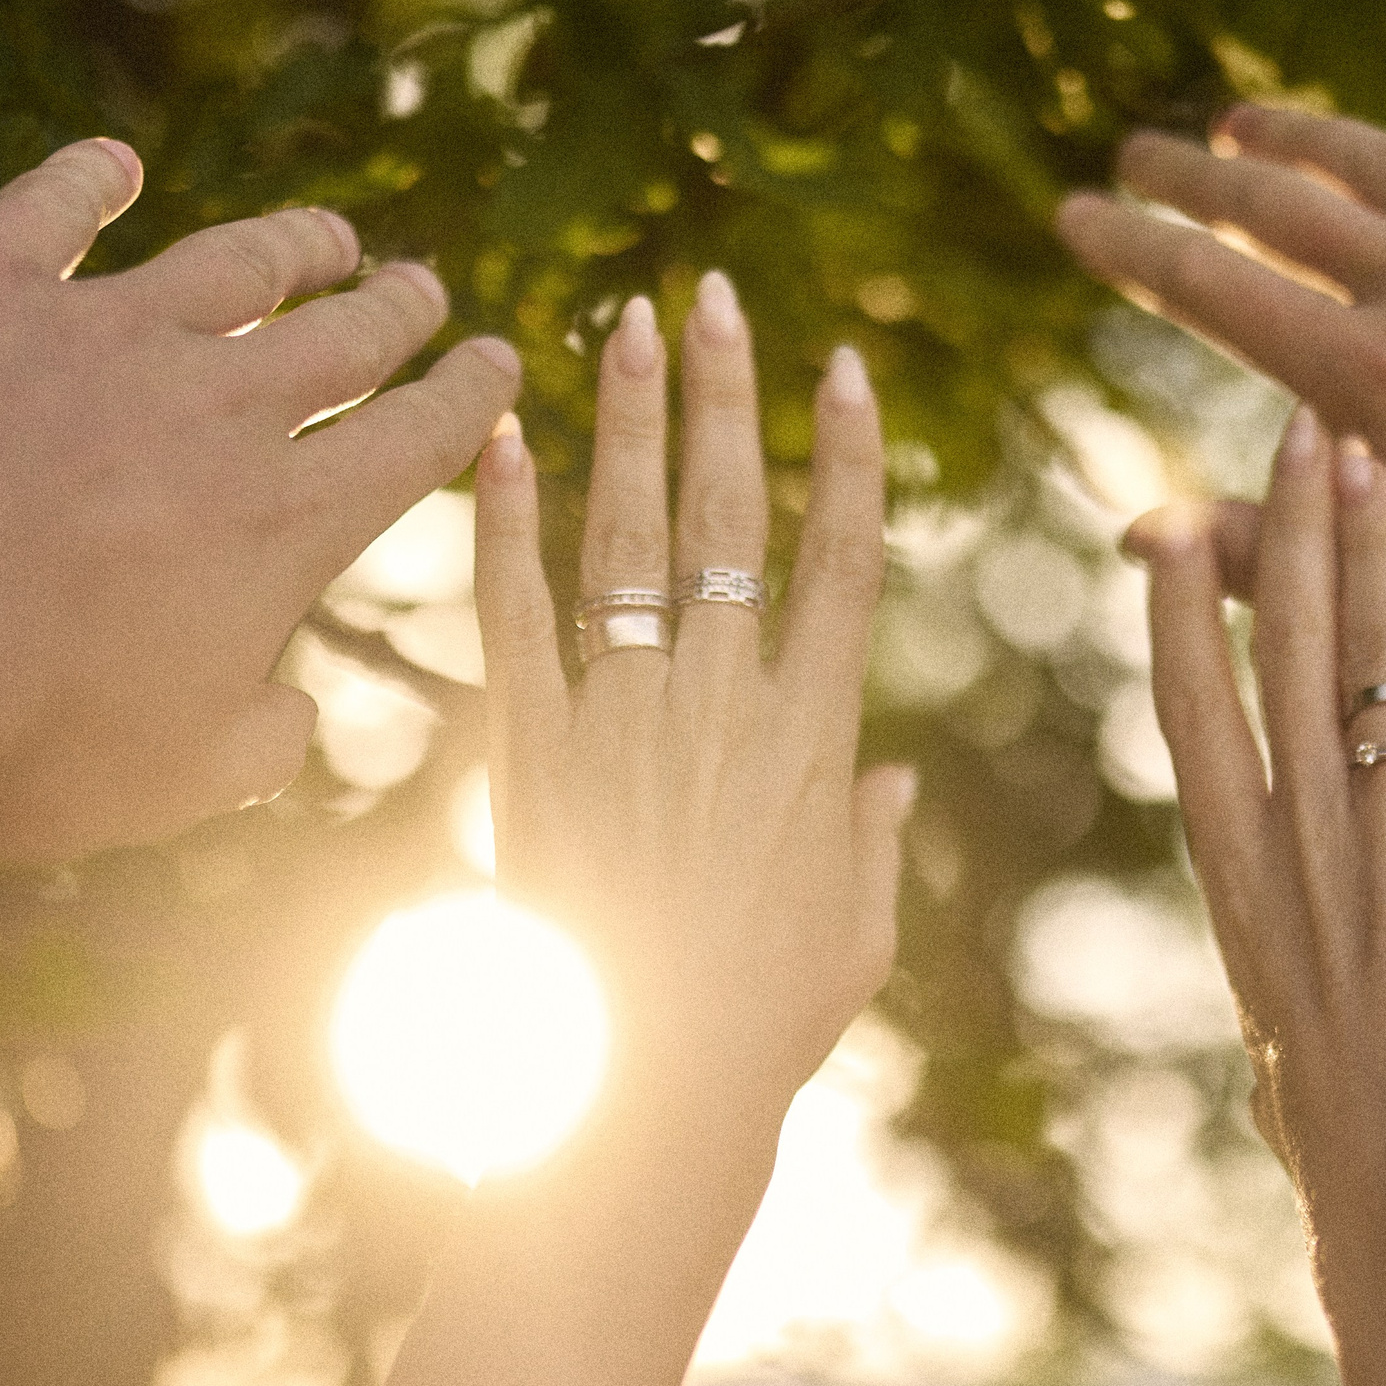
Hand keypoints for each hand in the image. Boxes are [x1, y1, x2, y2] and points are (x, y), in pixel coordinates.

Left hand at [0, 138, 520, 857]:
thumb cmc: (18, 724)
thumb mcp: (167, 782)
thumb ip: (259, 744)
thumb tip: (292, 716)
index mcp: (287, 521)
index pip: (412, 441)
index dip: (467, 399)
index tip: (498, 363)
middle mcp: (217, 404)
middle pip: (340, 337)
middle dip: (397, 310)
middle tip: (424, 288)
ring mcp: (100, 328)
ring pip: (232, 264)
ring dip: (293, 243)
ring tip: (330, 233)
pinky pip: (52, 209)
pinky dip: (88, 180)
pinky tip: (111, 161)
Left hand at [470, 273, 911, 1118]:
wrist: (641, 1091)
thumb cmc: (765, 1024)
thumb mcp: (855, 933)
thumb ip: (870, 843)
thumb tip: (885, 781)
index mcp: (816, 734)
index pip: (842, 559)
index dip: (845, 456)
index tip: (842, 368)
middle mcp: (723, 701)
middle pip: (733, 514)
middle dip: (725, 395)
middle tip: (713, 294)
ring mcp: (622, 715)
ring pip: (630, 536)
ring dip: (631, 423)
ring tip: (627, 323)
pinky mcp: (529, 749)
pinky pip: (515, 611)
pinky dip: (507, 523)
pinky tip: (500, 440)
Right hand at [1061, 69, 1385, 683]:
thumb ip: (1272, 562)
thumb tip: (1135, 531)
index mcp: (1369, 383)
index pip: (1213, 289)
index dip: (1131, 248)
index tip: (1074, 214)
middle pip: (1279, 208)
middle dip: (1192, 175)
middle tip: (1137, 151)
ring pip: (1383, 167)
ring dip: (1302, 137)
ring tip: (1241, 119)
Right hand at [1129, 413, 1385, 1243]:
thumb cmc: (1339, 1135)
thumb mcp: (1275, 1037)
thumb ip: (1274, 983)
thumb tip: (1267, 1021)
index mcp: (1234, 864)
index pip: (1191, 698)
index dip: (1181, 600)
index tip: (1174, 519)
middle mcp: (1300, 826)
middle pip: (1286, 643)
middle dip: (1290, 528)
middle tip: (1299, 432)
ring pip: (1379, 650)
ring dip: (1379, 540)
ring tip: (1375, 452)